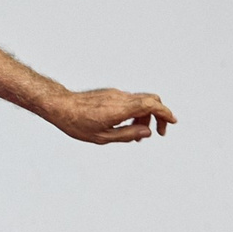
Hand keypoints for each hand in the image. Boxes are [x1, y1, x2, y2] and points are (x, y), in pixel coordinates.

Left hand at [41, 86, 175, 143]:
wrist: (60, 106)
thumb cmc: (77, 123)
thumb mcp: (102, 137)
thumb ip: (127, 135)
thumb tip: (147, 132)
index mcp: (121, 108)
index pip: (151, 105)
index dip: (165, 113)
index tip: (173, 122)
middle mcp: (121, 98)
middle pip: (151, 100)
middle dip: (159, 116)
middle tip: (158, 132)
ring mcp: (116, 94)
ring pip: (140, 101)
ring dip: (145, 117)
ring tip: (138, 135)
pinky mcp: (111, 94)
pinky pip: (130, 101)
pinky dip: (135, 112)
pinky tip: (127, 126)